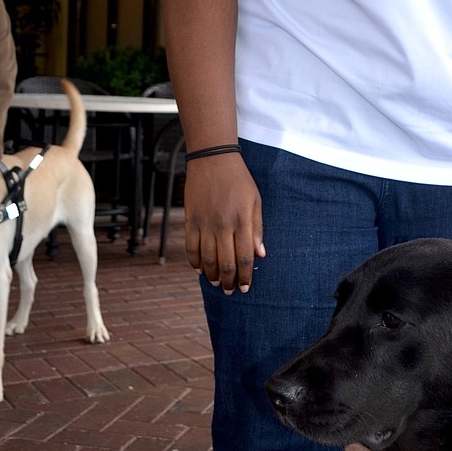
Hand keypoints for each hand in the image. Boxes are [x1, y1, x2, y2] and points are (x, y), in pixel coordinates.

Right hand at [183, 154, 264, 293]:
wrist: (213, 160)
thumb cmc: (239, 180)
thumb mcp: (255, 201)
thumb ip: (257, 229)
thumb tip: (260, 254)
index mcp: (242, 221)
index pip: (245, 257)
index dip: (245, 276)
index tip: (245, 287)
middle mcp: (223, 225)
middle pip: (226, 263)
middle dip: (230, 281)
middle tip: (231, 291)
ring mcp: (205, 224)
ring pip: (207, 259)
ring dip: (212, 275)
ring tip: (217, 283)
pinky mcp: (190, 220)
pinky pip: (190, 247)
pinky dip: (194, 261)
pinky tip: (199, 269)